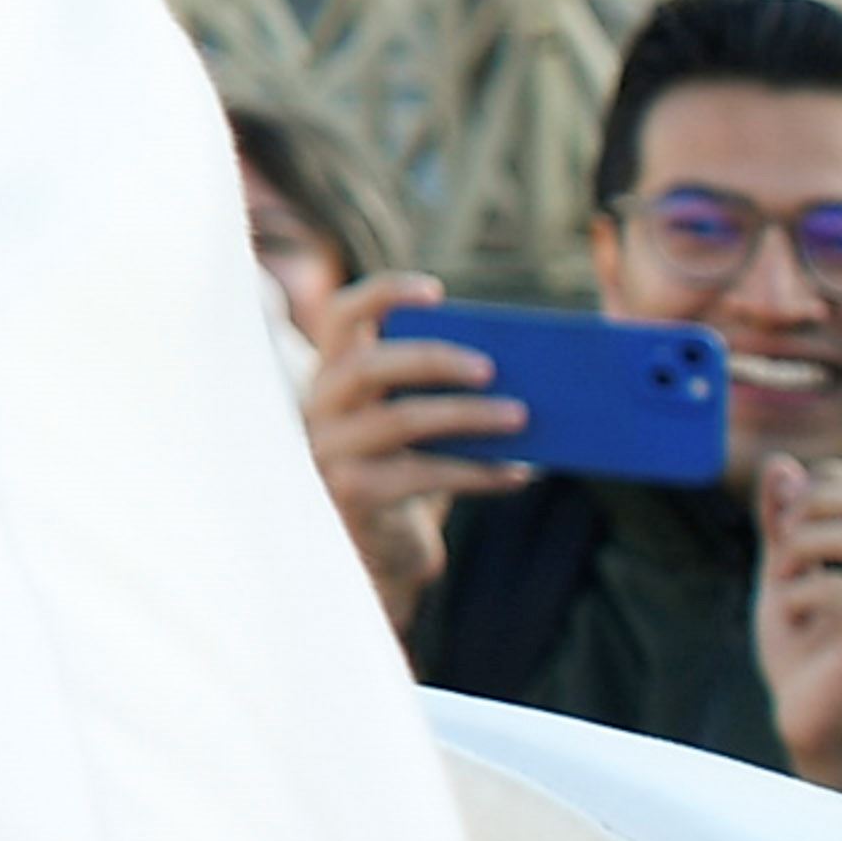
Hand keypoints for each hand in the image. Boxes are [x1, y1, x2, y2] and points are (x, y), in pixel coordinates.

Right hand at [294, 261, 521, 631]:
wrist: (376, 547)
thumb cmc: (404, 469)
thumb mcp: (410, 423)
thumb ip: (436, 392)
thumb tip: (521, 374)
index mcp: (332, 373)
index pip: (337, 315)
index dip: (382, 294)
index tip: (438, 292)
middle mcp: (318, 406)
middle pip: (367, 365)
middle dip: (432, 358)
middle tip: (493, 367)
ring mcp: (328, 452)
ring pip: (399, 419)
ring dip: (468, 415)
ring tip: (523, 416)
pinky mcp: (352, 495)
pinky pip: (423, 475)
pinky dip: (478, 472)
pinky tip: (520, 474)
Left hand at [753, 454, 841, 807]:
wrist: (819, 732)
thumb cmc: (805, 654)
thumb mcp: (785, 576)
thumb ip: (783, 524)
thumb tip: (782, 463)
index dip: (828, 481)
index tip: (786, 514)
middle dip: (815, 505)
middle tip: (780, 541)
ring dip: (801, 548)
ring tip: (783, 580)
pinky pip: (838, 590)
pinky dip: (797, 593)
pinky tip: (791, 617)